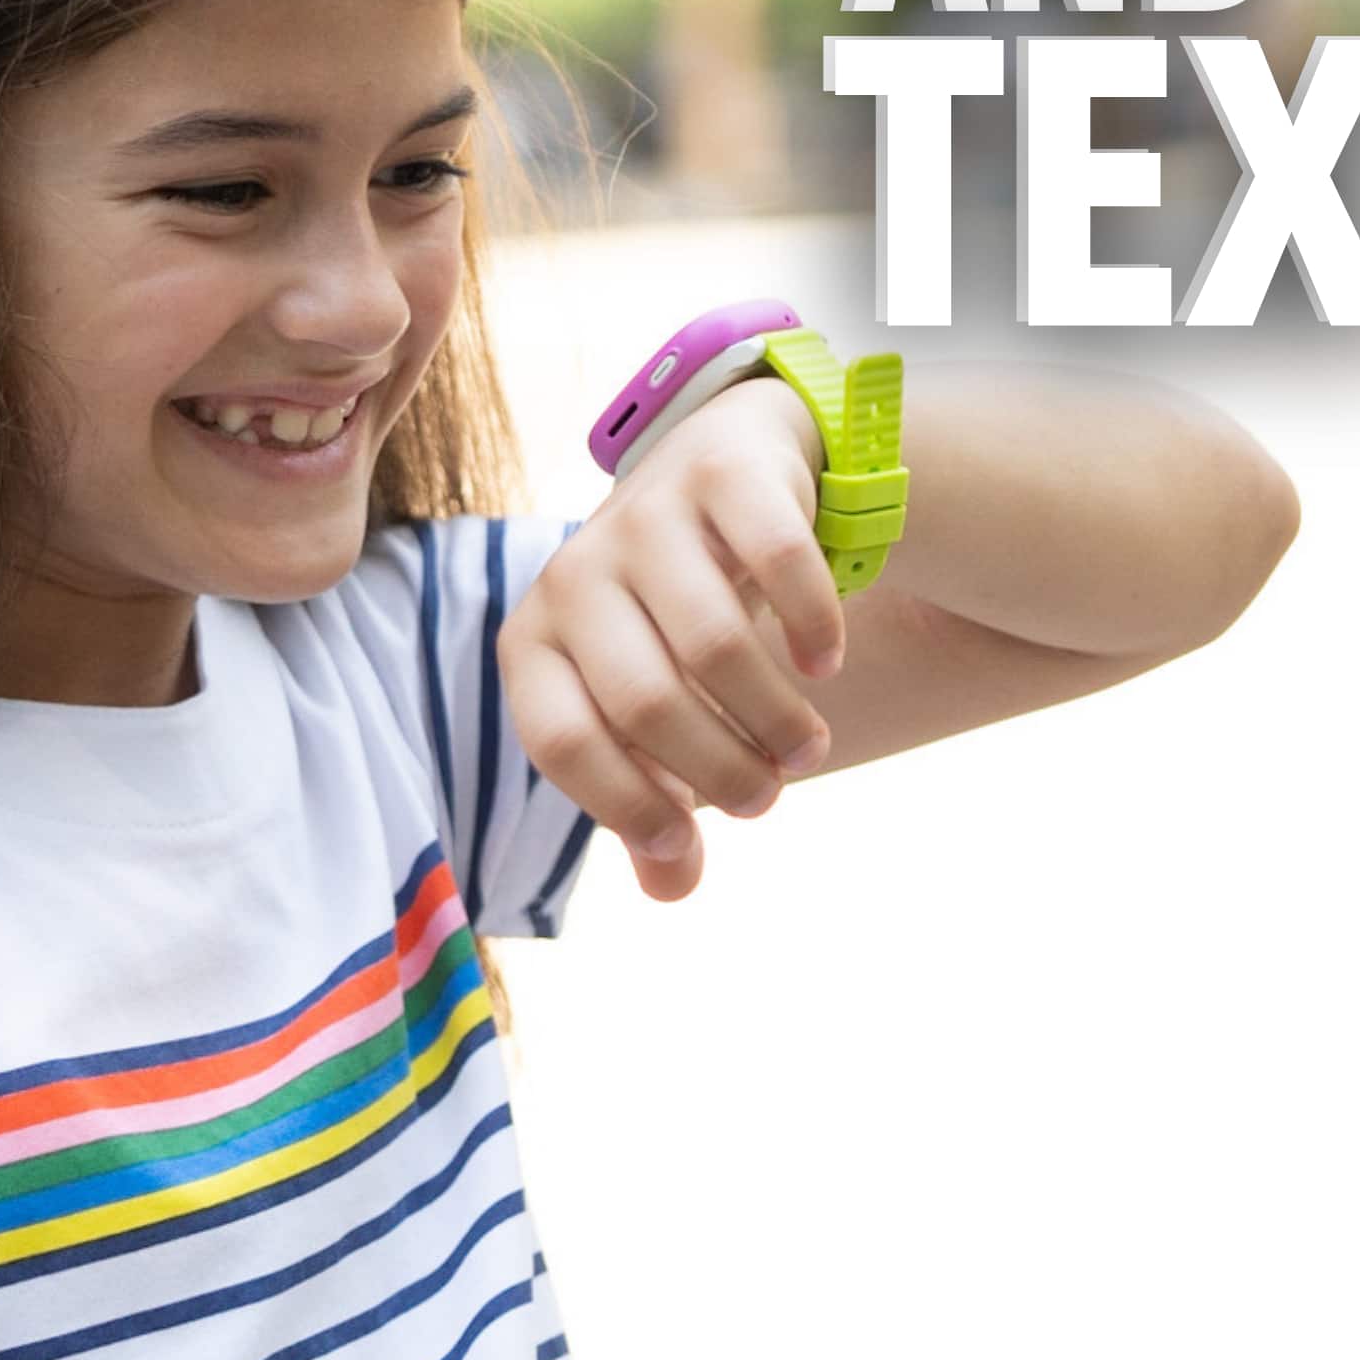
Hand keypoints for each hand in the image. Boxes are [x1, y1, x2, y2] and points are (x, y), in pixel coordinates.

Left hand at [497, 375, 847, 901]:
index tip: (685, 844)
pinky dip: (812, 625)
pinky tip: (824, 662)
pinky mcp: (721, 474)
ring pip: (713, 643)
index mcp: (534, 640)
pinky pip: (778, 560)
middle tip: (767, 796)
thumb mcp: (643, 704)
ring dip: (774, 718)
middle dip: (720, 771)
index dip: (624, 806)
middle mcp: (574, 574)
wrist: (716, 471)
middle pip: (644, 703)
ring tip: (805, 749)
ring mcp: (645, 516)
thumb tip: (671, 888)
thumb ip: (649, 795)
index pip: (560, 741)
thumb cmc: (666, 618)